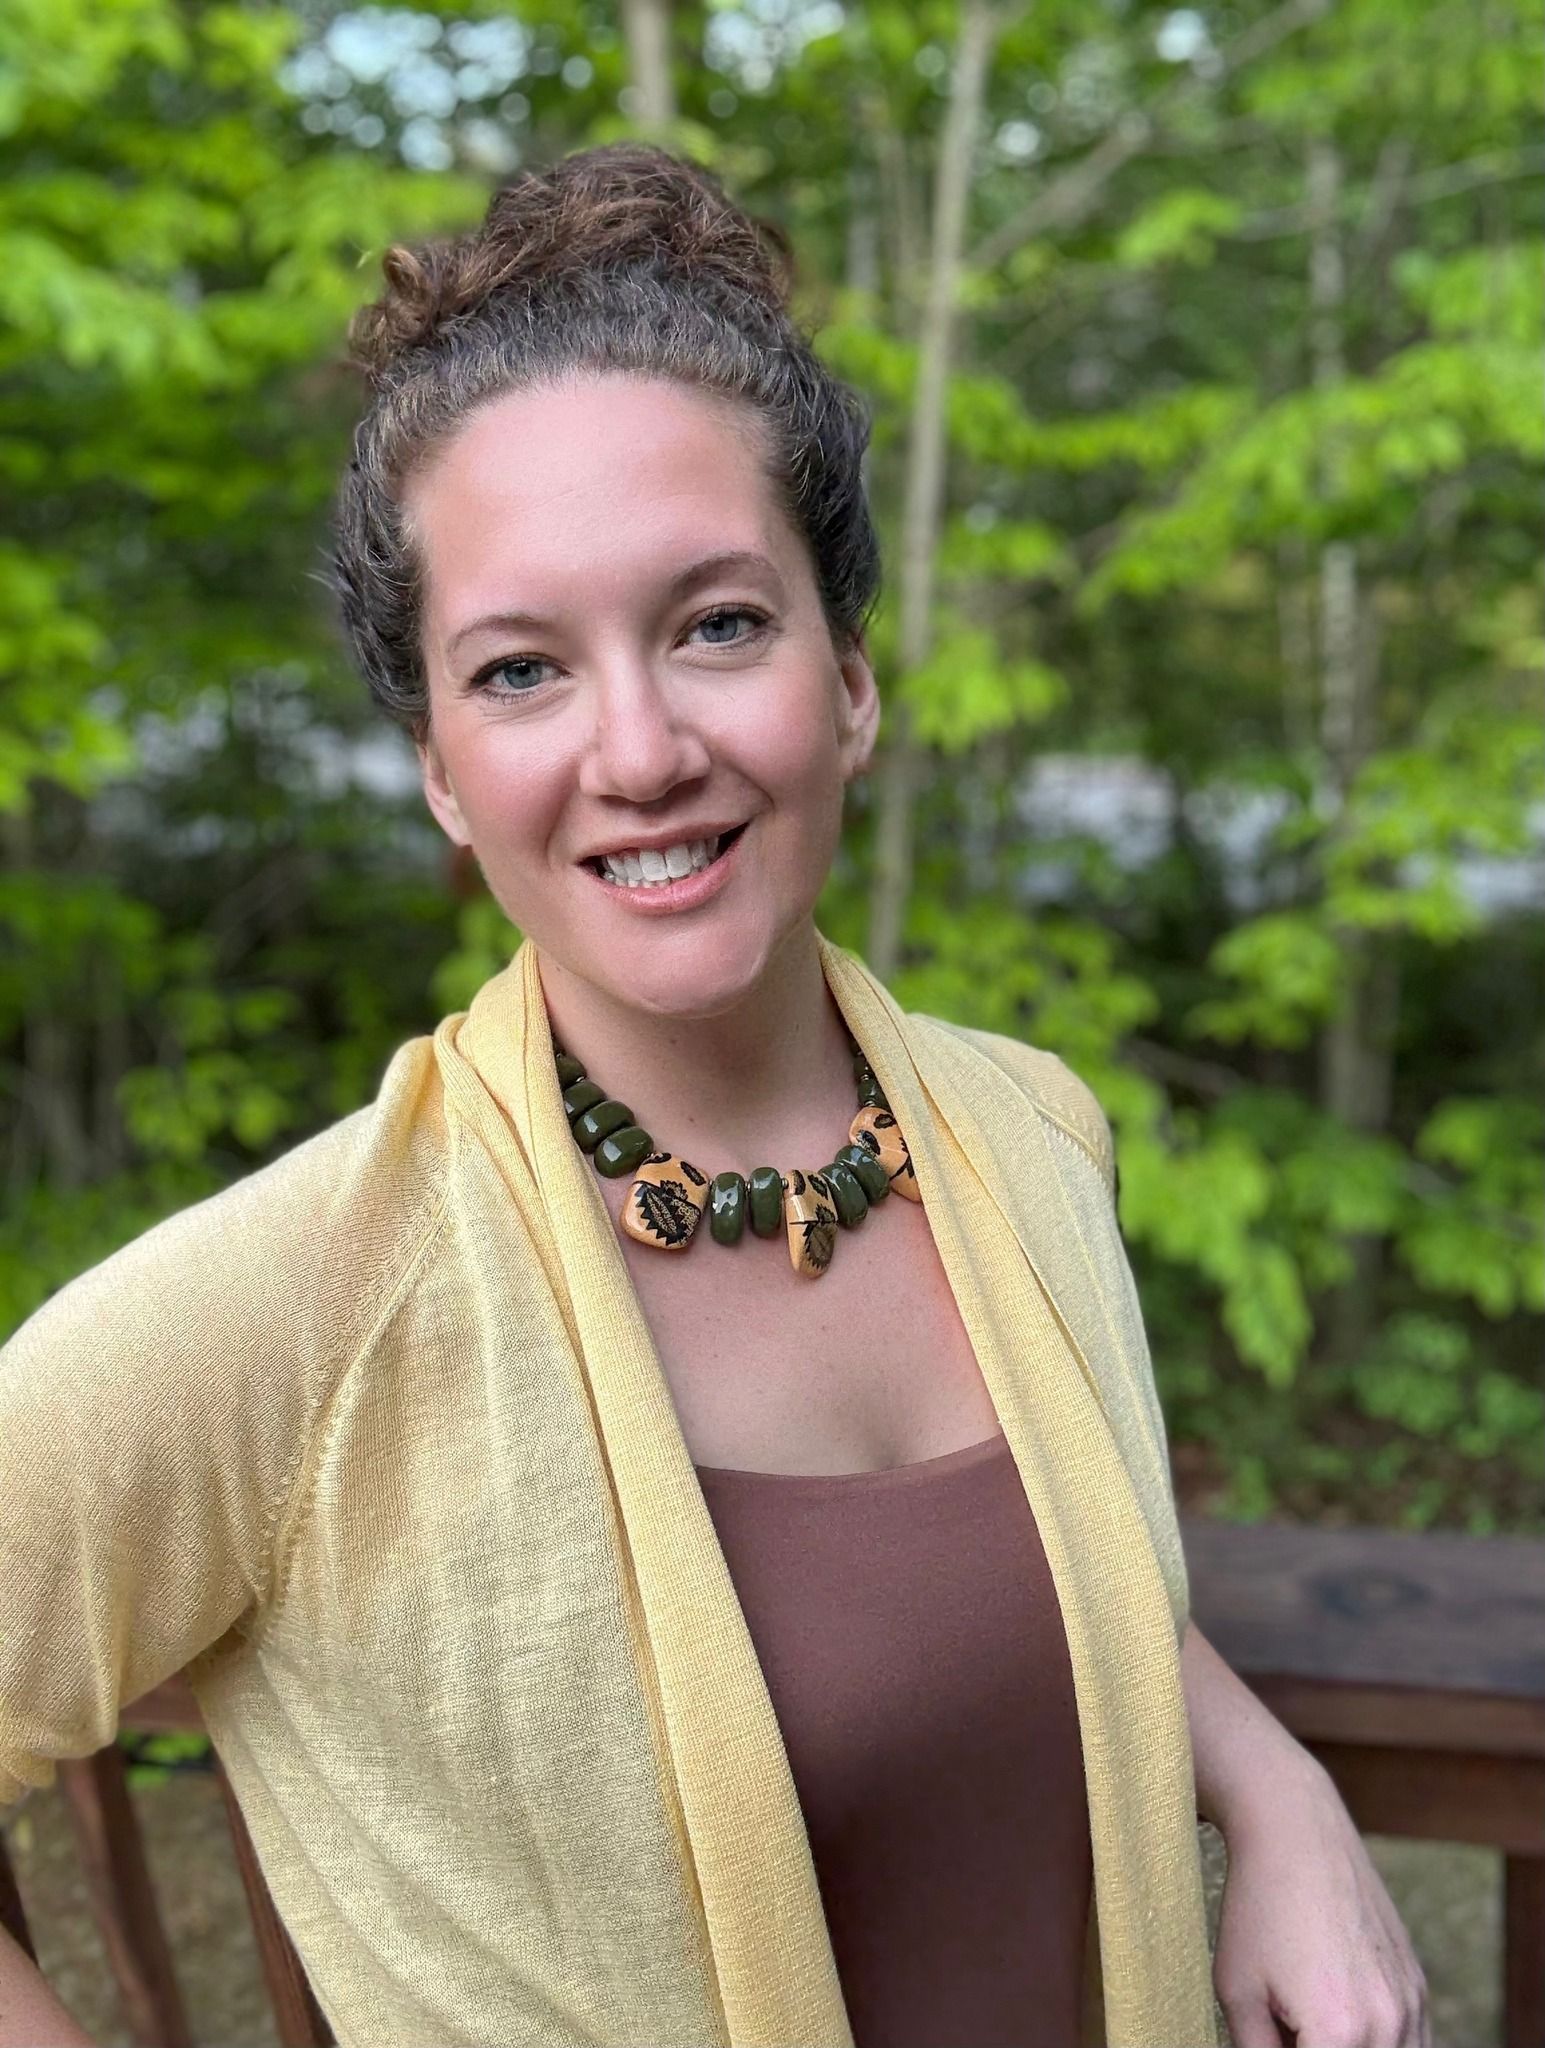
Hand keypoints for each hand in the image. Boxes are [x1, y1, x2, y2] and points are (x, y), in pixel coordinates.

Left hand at [1212, 1757, 1430, 2047]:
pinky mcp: (1418, 1985)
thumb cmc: (1258, 1906)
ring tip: (1307, 2019)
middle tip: (1288, 2027)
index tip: (1279, 2035)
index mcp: (1339, 2032)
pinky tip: (1340, 2019)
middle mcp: (1388, 2024)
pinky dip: (1382, 2045)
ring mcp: (1410, 2004)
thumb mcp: (1237, 1991)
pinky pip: (1413, 2043)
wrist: (1298, 1832)